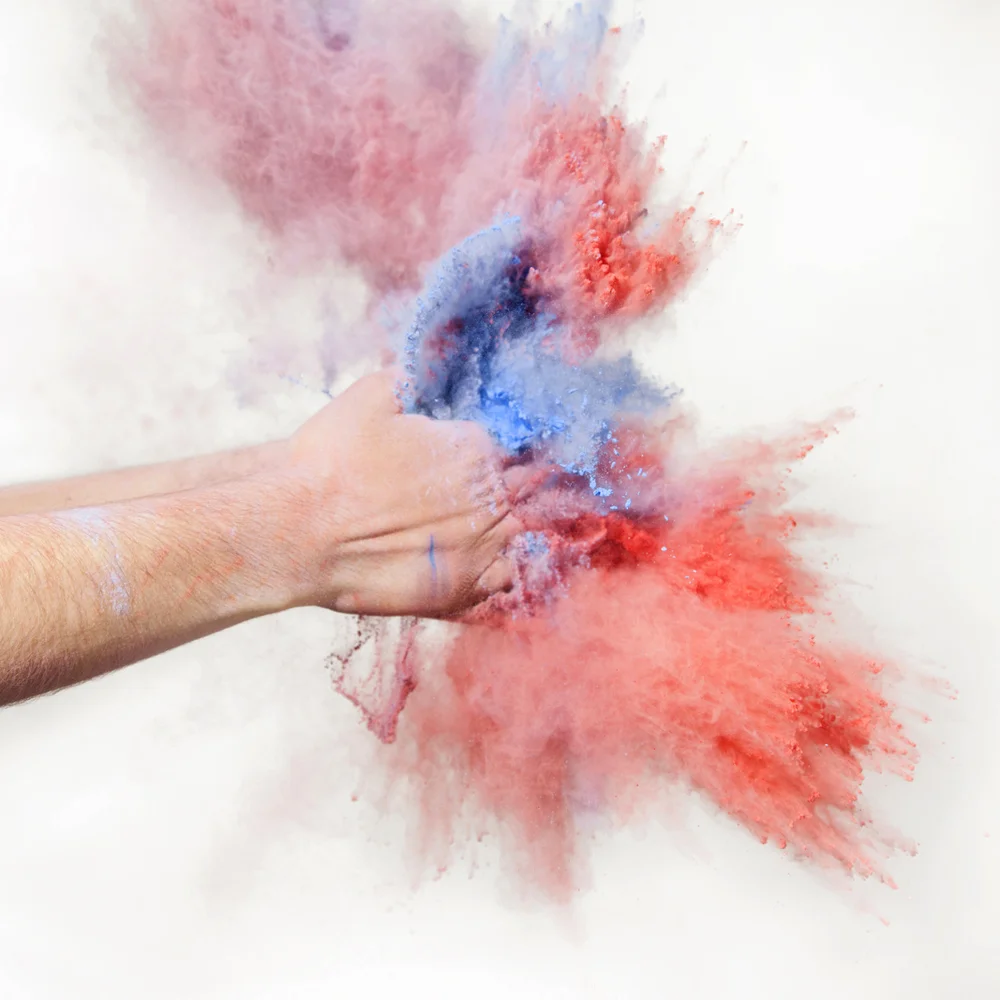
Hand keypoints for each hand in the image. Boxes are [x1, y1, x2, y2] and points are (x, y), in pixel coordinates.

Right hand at [273, 368, 523, 616]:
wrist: (301, 529)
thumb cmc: (331, 461)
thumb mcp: (369, 396)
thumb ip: (409, 379)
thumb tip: (423, 368)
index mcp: (475, 446)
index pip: (500, 447)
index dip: (475, 455)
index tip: (449, 464)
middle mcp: (489, 494)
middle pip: (513, 488)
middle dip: (490, 489)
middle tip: (447, 499)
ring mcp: (483, 543)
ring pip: (515, 529)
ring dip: (495, 525)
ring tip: (457, 528)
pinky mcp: (466, 584)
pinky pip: (505, 576)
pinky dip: (495, 568)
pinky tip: (468, 559)